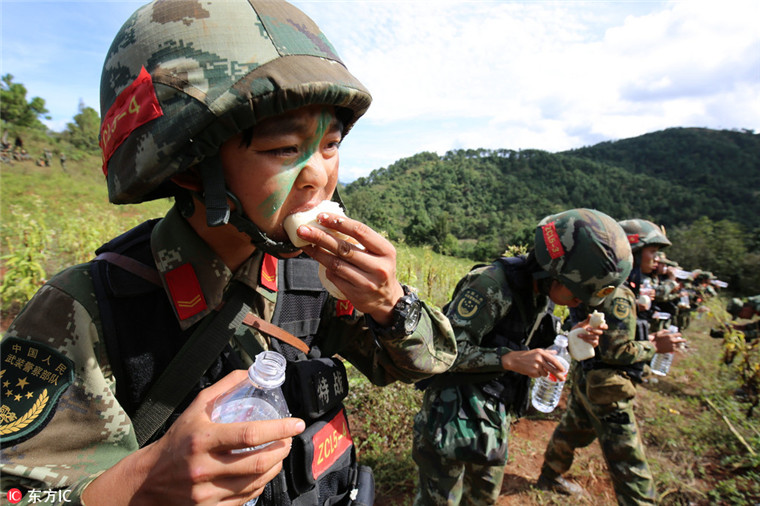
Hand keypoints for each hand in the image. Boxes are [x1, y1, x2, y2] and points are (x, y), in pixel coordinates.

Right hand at [83, 370, 304, 505]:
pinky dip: (260, 484)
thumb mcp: (195, 409)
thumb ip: (223, 389)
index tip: (296, 423)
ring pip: (256, 483)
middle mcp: (204, 467)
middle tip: (289, 439)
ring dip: (275, 467)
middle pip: (257, 462)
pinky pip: (245, 498)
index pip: (248, 434)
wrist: (148, 480)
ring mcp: (206, 492)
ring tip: (280, 453)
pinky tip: (264, 472)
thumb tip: (250, 373)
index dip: (278, 429)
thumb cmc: (177, 440)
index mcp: (202, 439)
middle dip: (281, 449)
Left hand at [299, 212, 403, 325]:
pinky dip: (325, 268)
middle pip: (344, 248)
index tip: (321, 217)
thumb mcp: (378, 253)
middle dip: (320, 237)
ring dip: (317, 253)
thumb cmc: (378, 268)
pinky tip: (319, 260)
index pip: (360, 231)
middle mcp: (378, 267)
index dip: (339, 222)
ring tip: (304, 244)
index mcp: (386, 251)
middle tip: (302, 230)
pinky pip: (335, 277)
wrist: (386, 299)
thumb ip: (360, 240)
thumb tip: (330, 223)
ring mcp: (367, 282)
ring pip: (336, 264)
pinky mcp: (356, 294)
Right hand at [501, 349, 567, 379]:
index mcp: (541, 353)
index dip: (559, 366)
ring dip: (542, 373)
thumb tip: (555, 352)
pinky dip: (536, 374)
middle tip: (562, 379)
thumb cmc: (525, 355)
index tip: (563, 370)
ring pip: (545, 373)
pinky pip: (538, 375)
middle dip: (558, 375)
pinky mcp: (532, 372)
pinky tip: (531, 370)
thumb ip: (547, 352)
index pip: (553, 360)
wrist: (514, 360)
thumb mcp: (536, 351)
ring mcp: (536, 366)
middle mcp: (539, 359)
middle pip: (552, 369)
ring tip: (535, 368)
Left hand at [570, 318, 606, 347]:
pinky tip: (583, 340)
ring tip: (579, 335)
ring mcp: (595, 339)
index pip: (604, 326)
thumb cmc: (576, 331)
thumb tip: (590, 315)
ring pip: (596, 337)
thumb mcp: (580, 326)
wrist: (571, 339)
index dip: (604, 325)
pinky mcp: (594, 344)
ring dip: (587, 336)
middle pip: (600, 332)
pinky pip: (594, 342)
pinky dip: (588, 340)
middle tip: (586, 329)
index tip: (599, 325)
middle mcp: (596, 333)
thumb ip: (585, 321)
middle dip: (594, 330)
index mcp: (595, 327)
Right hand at [650, 328, 686, 353]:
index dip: (679, 334)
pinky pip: (677, 350)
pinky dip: (678, 349)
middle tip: (685, 340)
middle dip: (683, 340)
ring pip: (679, 345)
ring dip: (681, 345)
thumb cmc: (655, 339)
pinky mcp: (671, 350)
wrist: (653, 346)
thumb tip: (668, 330)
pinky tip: (679, 350)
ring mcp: (672, 345)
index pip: (678, 334)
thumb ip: (664, 331)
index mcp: (670, 335)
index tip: (680, 335)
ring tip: (682, 346)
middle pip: (681, 340)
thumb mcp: (658, 333)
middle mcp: (672, 340)